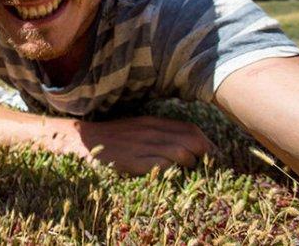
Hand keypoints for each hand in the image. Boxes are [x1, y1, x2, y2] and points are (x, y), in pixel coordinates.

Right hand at [53, 115, 216, 174]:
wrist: (84, 140)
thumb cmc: (113, 137)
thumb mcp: (138, 128)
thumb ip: (159, 133)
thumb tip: (185, 144)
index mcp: (154, 123)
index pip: (192, 130)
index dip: (208, 144)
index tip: (214, 156)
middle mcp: (152, 132)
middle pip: (193, 141)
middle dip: (206, 155)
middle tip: (208, 167)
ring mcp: (144, 146)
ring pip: (182, 154)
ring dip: (190, 165)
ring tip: (188, 173)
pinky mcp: (135, 161)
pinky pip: (163, 166)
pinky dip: (172, 172)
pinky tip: (170, 175)